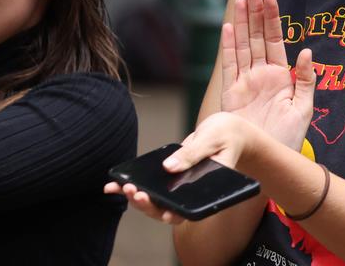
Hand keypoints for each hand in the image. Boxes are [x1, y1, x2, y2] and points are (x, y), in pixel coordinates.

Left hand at [102, 111, 262, 225]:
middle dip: (148, 204)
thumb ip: (192, 153)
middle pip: (168, 209)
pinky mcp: (170, 178)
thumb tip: (168, 166)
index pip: (190, 209)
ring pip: (156, 202)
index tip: (163, 212)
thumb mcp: (213, 139)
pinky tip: (114, 184)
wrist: (229, 130)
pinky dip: (132, 186)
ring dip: (136, 198)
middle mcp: (193, 192)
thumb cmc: (228, 134)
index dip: (174, 214)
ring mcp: (180, 187)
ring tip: (121, 187)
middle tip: (135, 191)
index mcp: (210, 189)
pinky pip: (151, 186)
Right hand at [220, 0, 316, 149]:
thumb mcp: (304, 108)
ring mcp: (245, 82)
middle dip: (255, 11)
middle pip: (257, 36)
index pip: (276, 39)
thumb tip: (307, 51)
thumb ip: (306, 80)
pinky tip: (229, 28)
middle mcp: (261, 75)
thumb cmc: (288, 139)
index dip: (273, 17)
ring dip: (242, 22)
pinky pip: (230, 66)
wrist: (268, 163)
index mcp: (280, 76)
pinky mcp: (232, 94)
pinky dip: (228, 47)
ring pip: (243, 45)